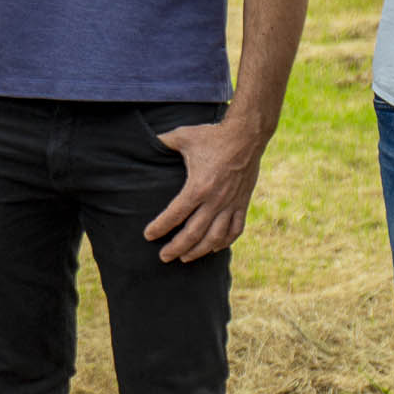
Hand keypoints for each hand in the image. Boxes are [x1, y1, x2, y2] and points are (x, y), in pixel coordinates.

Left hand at [142, 116, 266, 262]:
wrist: (246, 136)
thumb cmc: (212, 136)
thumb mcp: (184, 136)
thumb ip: (163, 142)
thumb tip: (146, 141)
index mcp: (198, 186)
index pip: (175, 214)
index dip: (160, 227)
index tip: (148, 235)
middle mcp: (215, 200)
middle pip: (193, 233)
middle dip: (176, 248)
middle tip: (163, 257)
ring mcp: (231, 204)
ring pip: (215, 237)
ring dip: (199, 251)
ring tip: (185, 258)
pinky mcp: (243, 203)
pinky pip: (236, 230)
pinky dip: (225, 242)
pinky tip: (214, 247)